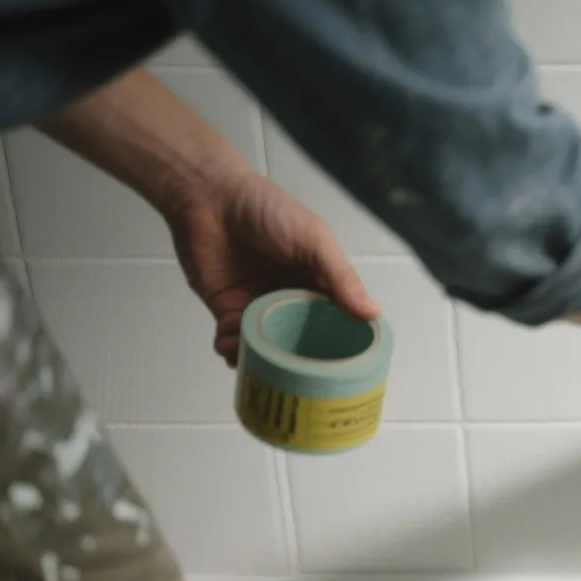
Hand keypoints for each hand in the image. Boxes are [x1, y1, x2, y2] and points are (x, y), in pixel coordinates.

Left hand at [165, 171, 379, 365]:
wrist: (207, 197)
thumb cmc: (267, 211)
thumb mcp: (313, 239)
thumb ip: (340, 276)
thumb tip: (372, 314)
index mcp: (319, 282)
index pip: (339, 320)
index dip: (345, 345)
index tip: (351, 370)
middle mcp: (293, 299)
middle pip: (304, 341)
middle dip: (305, 364)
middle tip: (308, 383)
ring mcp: (259, 307)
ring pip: (269, 347)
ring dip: (266, 362)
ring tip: (266, 370)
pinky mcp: (226, 311)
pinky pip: (233, 341)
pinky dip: (233, 352)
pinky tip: (234, 352)